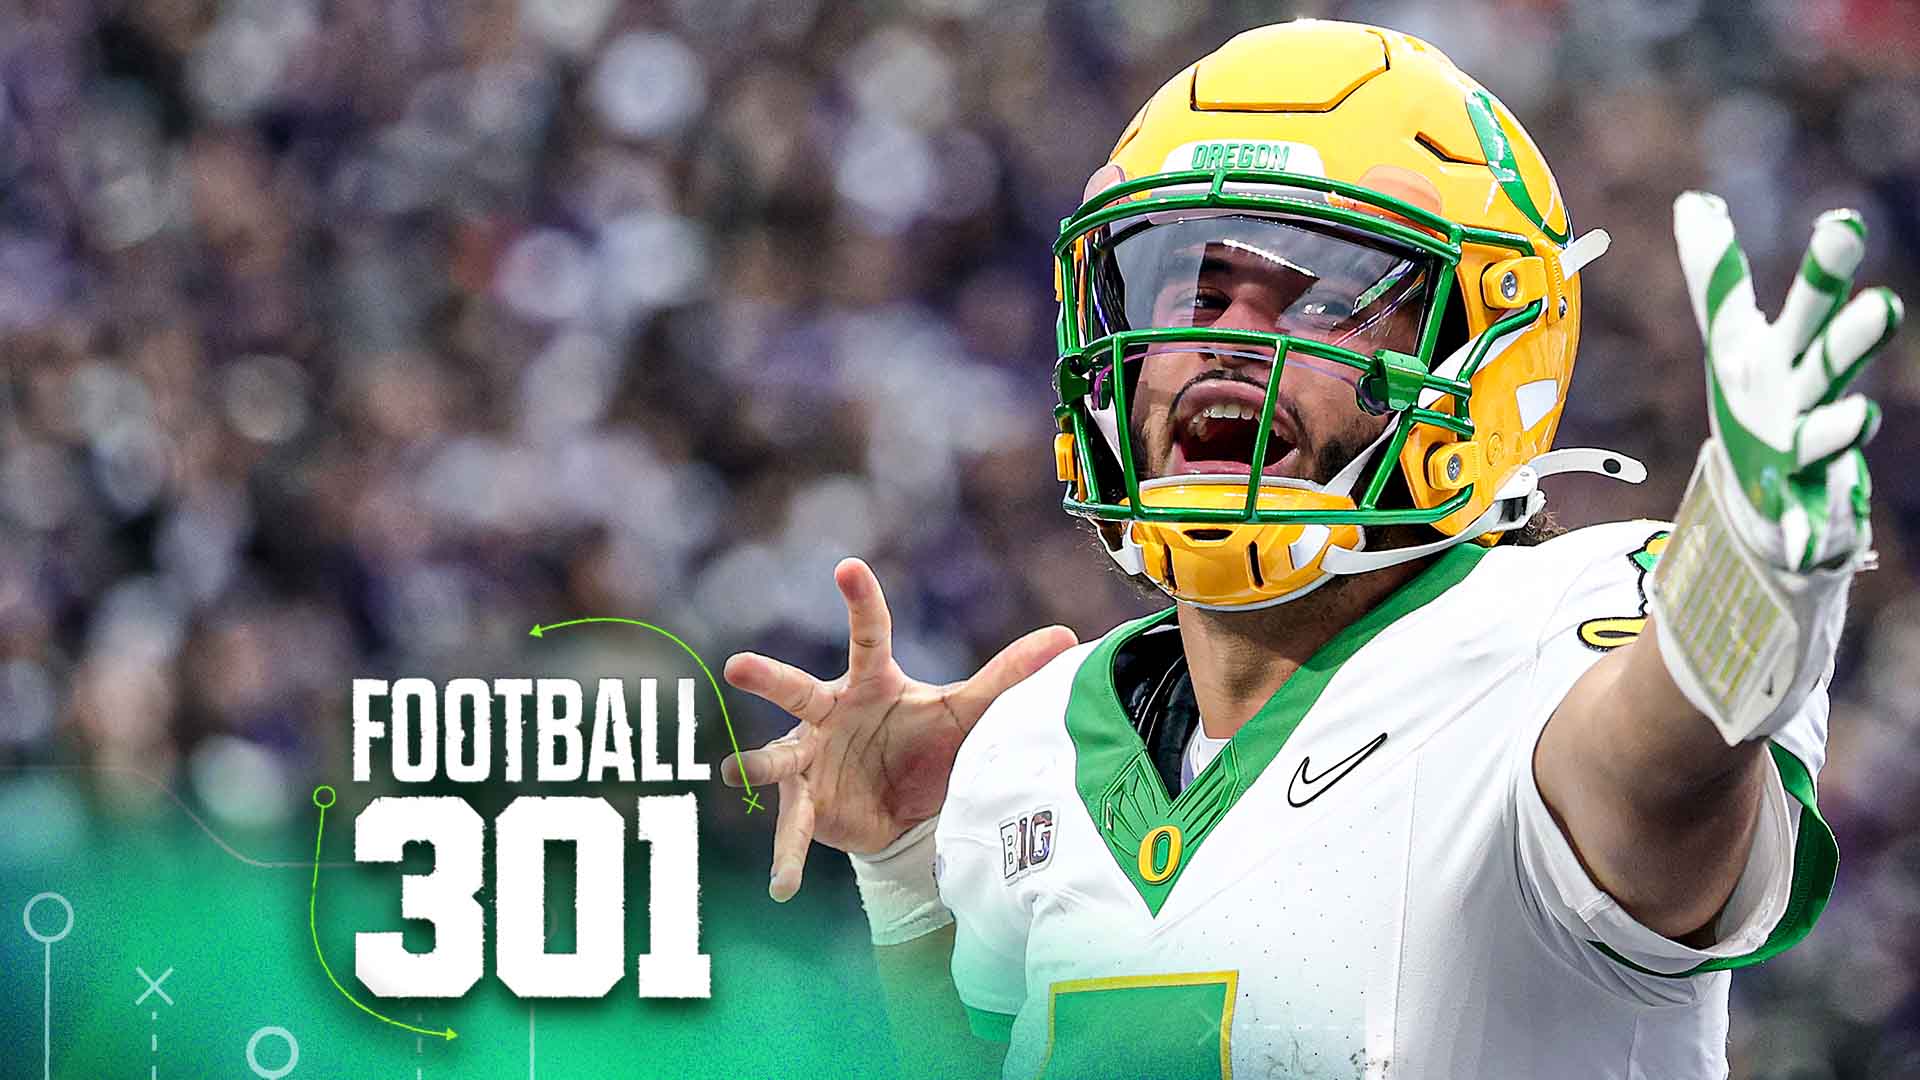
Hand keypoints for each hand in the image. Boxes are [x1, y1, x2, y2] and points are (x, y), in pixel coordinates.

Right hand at [721, 557, 1077, 900]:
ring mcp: (810, 758)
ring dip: (758, 763)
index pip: (868, 636)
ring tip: (737, 770)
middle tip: (738, 665)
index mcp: (869, 683)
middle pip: (798, 690)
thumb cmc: (926, 742)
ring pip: (777, 756)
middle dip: (768, 678)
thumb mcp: (967, 711)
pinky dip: (788, 859)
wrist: (904, 806)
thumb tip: (1068, 636)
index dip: (861, 602)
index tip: (848, 568)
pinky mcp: (807, 804)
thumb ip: (1009, 675)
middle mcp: (830, 714)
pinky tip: (782, 888)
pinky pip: (793, 830)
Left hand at [1673, 191, 1903, 569]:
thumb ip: (1715, 275)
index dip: (1816, 267)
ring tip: (1854, 422)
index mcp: (1780, 350)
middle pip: (1826, 355)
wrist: (1774, 485)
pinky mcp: (1804, 502)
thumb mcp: (1728, 337)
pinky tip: (1805, 542)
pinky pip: (1810, 519)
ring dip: (1840, 430)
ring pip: (1829, 436)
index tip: (1839, 223)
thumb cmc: (1756, 396)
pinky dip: (1810, 528)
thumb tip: (1691, 201)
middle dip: (1848, 331)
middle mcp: (1805, 393)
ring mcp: (1809, 449)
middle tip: (1876, 298)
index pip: (1792, 300)